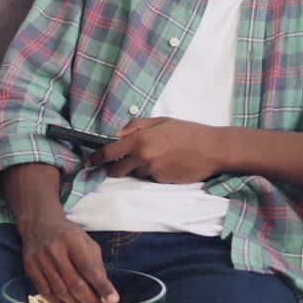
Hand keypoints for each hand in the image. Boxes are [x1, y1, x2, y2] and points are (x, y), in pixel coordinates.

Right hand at [19, 213, 118, 302]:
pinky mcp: (30, 268)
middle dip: (91, 301)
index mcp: (73, 241)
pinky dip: (59, 301)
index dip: (102, 286)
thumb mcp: (87, 242)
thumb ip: (95, 264)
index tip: (113, 300)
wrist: (39, 223)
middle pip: (75, 284)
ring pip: (61, 291)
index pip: (90, 268)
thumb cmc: (68, 235)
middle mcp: (55, 251)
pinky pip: (46, 292)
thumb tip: (103, 290)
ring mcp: (40, 260)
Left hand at [87, 117, 222, 183]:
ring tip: (156, 157)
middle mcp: (143, 157)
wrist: (212, 150)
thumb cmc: (188, 132)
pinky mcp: (162, 182)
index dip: (96, 158)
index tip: (90, 161)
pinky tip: (167, 163)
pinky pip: (150, 178)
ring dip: (138, 168)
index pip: (109, 152)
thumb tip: (116, 135)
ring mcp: (153, 172)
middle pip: (117, 169)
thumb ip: (135, 127)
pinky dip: (153, 173)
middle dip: (115, 168)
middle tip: (119, 163)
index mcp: (140, 140)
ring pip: (135, 174)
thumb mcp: (161, 121)